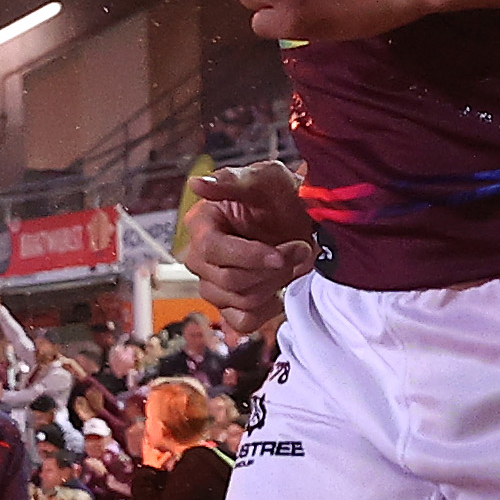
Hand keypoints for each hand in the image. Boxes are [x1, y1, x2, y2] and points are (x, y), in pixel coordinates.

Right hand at [178, 160, 316, 332]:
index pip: (211, 249)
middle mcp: (199, 257)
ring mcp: (212, 284)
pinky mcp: (229, 305)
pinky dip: (268, 309)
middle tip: (299, 249)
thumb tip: (196, 184)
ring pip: (240, 300)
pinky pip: (243, 321)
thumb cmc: (282, 195)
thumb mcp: (264, 177)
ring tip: (294, 261)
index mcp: (201, 224)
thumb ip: (231, 180)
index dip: (247, 256)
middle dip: (272, 268)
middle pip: (229, 280)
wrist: (302, 219)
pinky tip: (280, 288)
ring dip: (276, 283)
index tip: (279, 254)